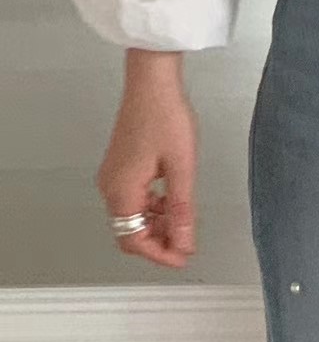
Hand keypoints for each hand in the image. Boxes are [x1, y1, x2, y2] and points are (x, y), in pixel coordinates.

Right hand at [96, 50, 198, 268]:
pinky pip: (133, 197)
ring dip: (156, 223)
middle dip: (157, 241)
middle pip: (129, 230)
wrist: (152, 82)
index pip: (133, 240)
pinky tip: (172, 199)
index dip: (160, 255)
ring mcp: (113, 174)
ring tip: (183, 221)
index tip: (183, 258)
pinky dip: (152, 205)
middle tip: (186, 242)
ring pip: (131, 214)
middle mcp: (110, 186)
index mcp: (121, 192)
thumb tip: (183, 244)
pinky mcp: (120, 164)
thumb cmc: (166, 118)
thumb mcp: (181, 169)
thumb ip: (181, 211)